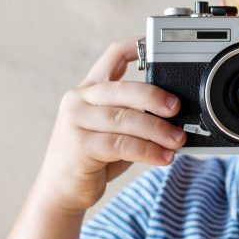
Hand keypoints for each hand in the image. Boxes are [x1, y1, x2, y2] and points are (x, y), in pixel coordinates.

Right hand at [31, 37, 185, 212]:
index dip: (136, 46)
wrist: (61, 192)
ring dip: (156, 129)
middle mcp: (78, 100)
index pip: (111, 56)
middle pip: (122, 88)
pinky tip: (163, 157)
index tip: (159, 46)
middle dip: (154, 96)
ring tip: (177, 140)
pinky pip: (120, 144)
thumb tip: (176, 116)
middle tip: (177, 108)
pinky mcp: (79, 146)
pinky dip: (147, 150)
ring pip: (124, 118)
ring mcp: (75, 121)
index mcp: (88, 90)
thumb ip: (134, 117)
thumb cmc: (91, 159)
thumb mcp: (114, 131)